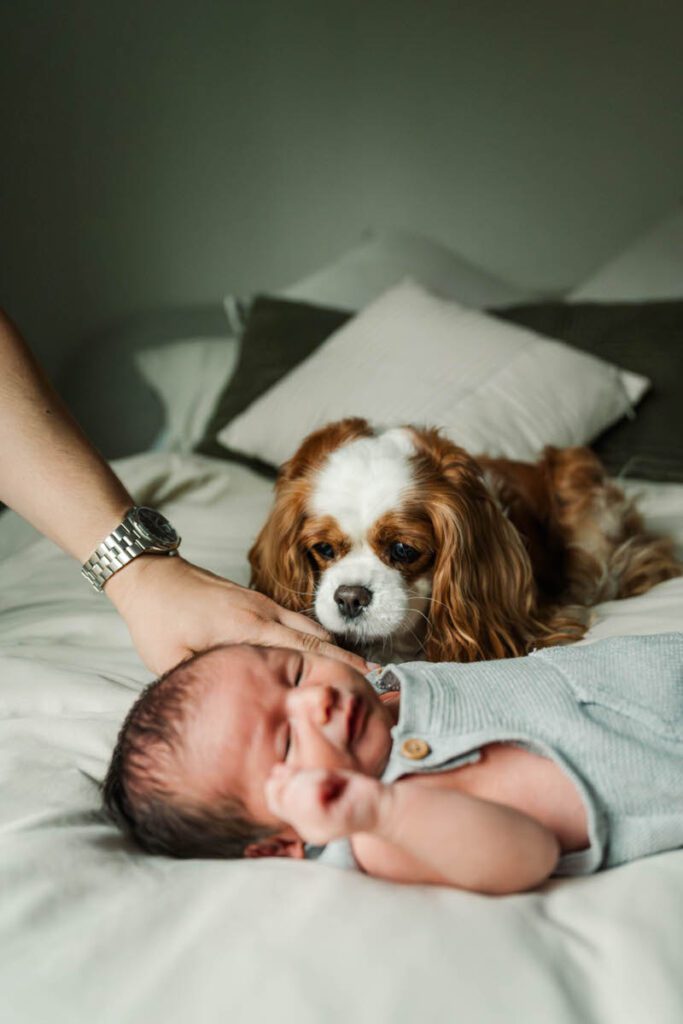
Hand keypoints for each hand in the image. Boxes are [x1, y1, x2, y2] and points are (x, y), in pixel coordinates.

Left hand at [105, 554, 370, 675]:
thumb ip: (206, 684)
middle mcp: (263, 613)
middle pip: (318, 639)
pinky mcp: (258, 602)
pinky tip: (324, 658)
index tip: (362, 688)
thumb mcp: (171, 663)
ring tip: (358, 678)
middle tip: (377, 689)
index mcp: (244, 630)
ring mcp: (263, 604)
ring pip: (312, 627)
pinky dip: (317, 640)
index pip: (302, 652)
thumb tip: (233, 714)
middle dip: (348, 663)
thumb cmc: (158, 621)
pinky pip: (298, 622)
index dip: (335, 670)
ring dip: (335, 651)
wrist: (150, 576)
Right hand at [265, 764, 384, 843]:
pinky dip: (320, 779)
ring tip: (331, 782)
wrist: (385, 806)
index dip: (282, 778)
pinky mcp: (330, 822)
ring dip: (312, 776)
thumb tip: (276, 772)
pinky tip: (335, 784)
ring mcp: (318, 829)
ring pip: (294, 792)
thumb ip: (298, 782)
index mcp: (303, 822)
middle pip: (282, 792)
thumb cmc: (354, 792)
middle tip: (324, 779)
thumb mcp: (322, 783)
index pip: (273, 796)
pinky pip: (309, 794)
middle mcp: (307, 830)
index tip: (303, 773)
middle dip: (298, 776)